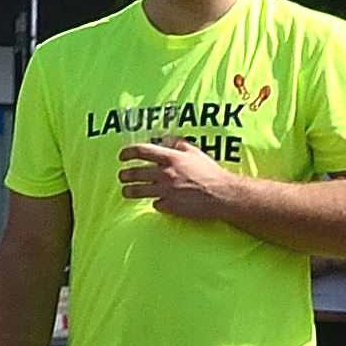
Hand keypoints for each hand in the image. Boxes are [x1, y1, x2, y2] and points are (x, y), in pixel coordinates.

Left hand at [113, 138, 237, 218]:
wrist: (223, 194)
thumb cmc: (210, 172)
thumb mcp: (195, 152)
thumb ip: (177, 144)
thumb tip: (164, 139)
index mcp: (170, 158)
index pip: (141, 151)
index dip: (127, 153)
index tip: (122, 156)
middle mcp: (164, 174)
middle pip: (133, 173)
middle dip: (124, 175)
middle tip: (122, 176)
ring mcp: (165, 191)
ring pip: (136, 191)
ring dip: (128, 191)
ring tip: (127, 191)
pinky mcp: (169, 206)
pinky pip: (155, 204)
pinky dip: (156, 203)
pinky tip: (158, 202)